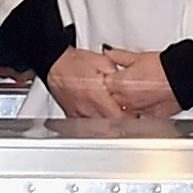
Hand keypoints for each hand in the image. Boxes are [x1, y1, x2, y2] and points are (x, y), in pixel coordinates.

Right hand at [46, 47, 181, 123]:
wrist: (55, 63)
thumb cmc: (76, 62)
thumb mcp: (103, 62)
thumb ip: (118, 75)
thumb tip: (130, 86)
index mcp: (96, 95)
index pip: (118, 117)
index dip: (130, 119)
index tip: (137, 115)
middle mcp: (86, 108)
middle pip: (110, 127)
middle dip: (122, 126)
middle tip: (131, 121)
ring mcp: (78, 114)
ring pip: (99, 130)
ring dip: (110, 128)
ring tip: (119, 122)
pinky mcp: (72, 116)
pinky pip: (88, 127)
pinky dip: (98, 127)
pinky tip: (103, 122)